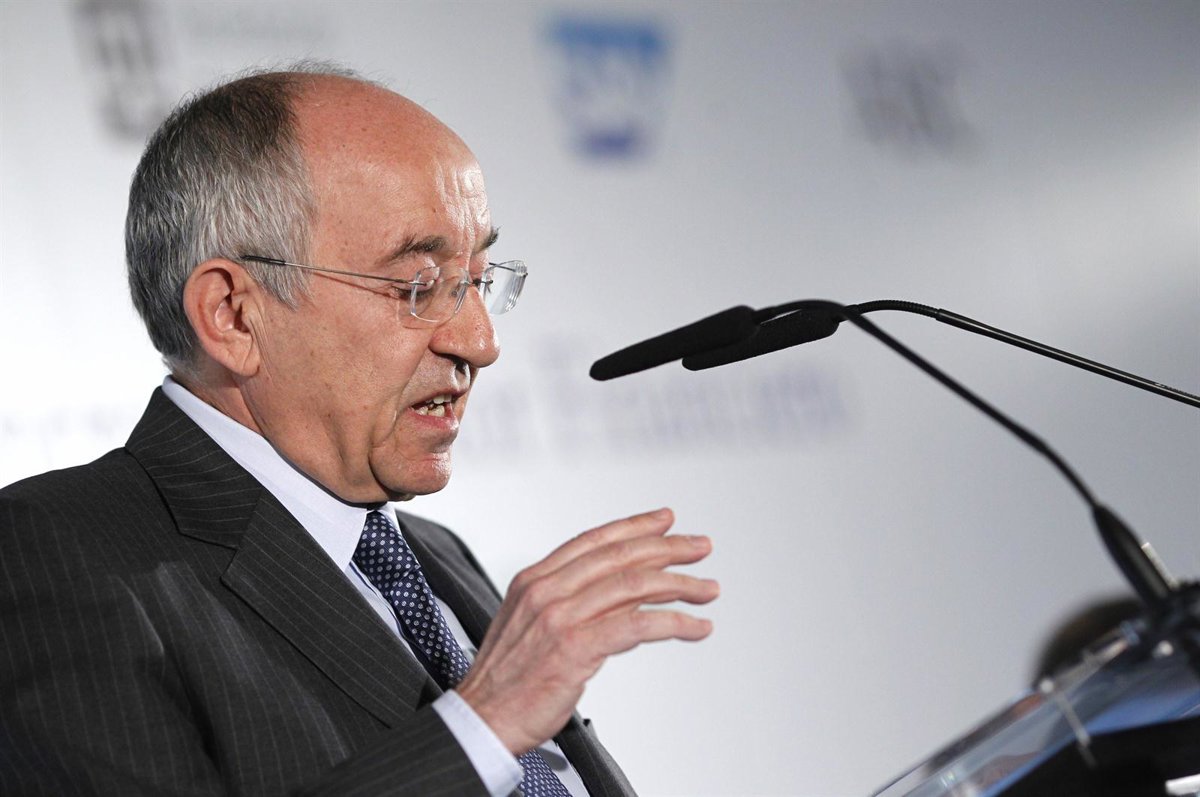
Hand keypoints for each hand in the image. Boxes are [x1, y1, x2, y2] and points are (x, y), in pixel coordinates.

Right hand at [455, 508, 717, 754]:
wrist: (481, 720)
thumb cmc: (507, 681)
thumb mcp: (531, 625)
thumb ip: (569, 602)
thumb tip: (619, 592)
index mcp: (534, 580)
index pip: (594, 540)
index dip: (635, 527)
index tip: (664, 521)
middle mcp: (547, 591)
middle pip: (620, 556)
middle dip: (668, 548)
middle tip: (699, 547)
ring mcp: (560, 618)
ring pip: (634, 585)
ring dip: (680, 584)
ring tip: (707, 589)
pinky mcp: (575, 648)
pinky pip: (638, 625)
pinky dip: (675, 623)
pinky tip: (695, 627)